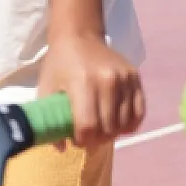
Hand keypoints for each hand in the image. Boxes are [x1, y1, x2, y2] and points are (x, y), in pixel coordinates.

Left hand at [40, 32, 144, 149]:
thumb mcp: (46, 89)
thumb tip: (60, 149)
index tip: (76, 139)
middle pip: (108, 128)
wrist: (79, 35)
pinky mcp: (135, 77)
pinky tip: (118, 125)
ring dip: (113, 133)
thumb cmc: (59, 64)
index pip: (88, 127)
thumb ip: (50, 120)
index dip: (82, 141)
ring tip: (102, 129)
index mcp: (83, 83)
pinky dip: (130, 124)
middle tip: (88, 135)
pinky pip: (139, 112)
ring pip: (124, 124)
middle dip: (96, 139)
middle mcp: (107, 81)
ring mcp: (124, 78)